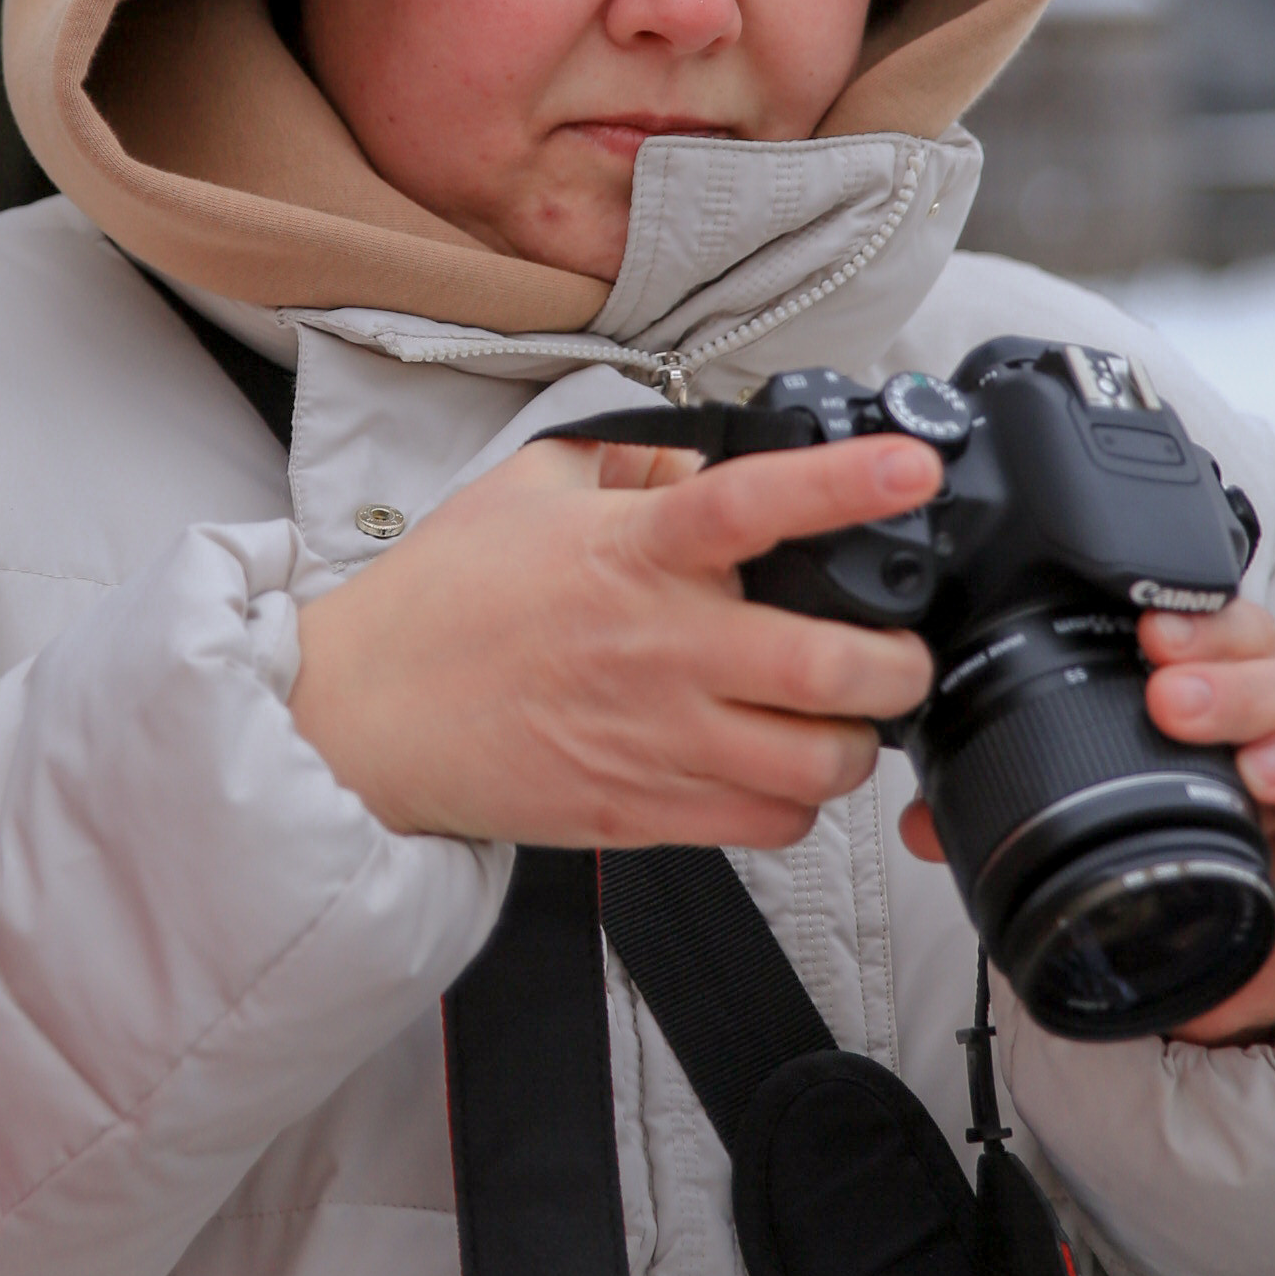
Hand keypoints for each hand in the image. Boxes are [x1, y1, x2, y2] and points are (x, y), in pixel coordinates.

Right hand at [290, 429, 939, 852]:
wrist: (364, 716)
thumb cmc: (445, 599)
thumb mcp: (534, 487)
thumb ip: (635, 457)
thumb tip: (710, 451)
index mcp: (632, 551)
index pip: (753, 505)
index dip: (845, 484)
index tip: (910, 467)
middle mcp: (660, 647)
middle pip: (832, 669)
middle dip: (897, 665)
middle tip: (897, 651)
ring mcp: (656, 738)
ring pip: (819, 765)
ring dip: (855, 744)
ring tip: (843, 720)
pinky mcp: (644, 812)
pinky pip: (769, 824)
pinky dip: (797, 803)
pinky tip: (778, 768)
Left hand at [896, 598, 1274, 1040]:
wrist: (1225, 969)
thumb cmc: (1160, 870)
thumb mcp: (1081, 842)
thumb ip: (1005, 815)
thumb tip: (923, 819)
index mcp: (1215, 696)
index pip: (1222, 624)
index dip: (1195, 615)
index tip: (1146, 630)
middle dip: (1231, 677)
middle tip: (1173, 702)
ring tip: (1255, 774)